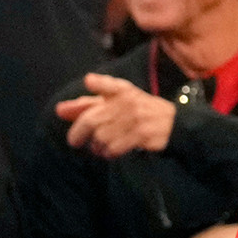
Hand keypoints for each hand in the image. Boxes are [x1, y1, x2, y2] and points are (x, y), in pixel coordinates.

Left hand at [56, 72, 178, 156]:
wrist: (177, 125)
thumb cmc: (141, 112)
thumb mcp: (119, 102)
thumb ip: (90, 104)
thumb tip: (61, 110)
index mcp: (124, 91)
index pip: (108, 85)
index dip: (97, 84)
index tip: (86, 86)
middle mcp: (130, 103)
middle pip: (92, 120)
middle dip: (78, 133)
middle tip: (75, 141)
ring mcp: (137, 119)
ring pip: (101, 137)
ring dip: (96, 147)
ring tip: (100, 148)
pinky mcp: (143, 135)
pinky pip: (115, 147)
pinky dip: (109, 153)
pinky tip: (111, 152)